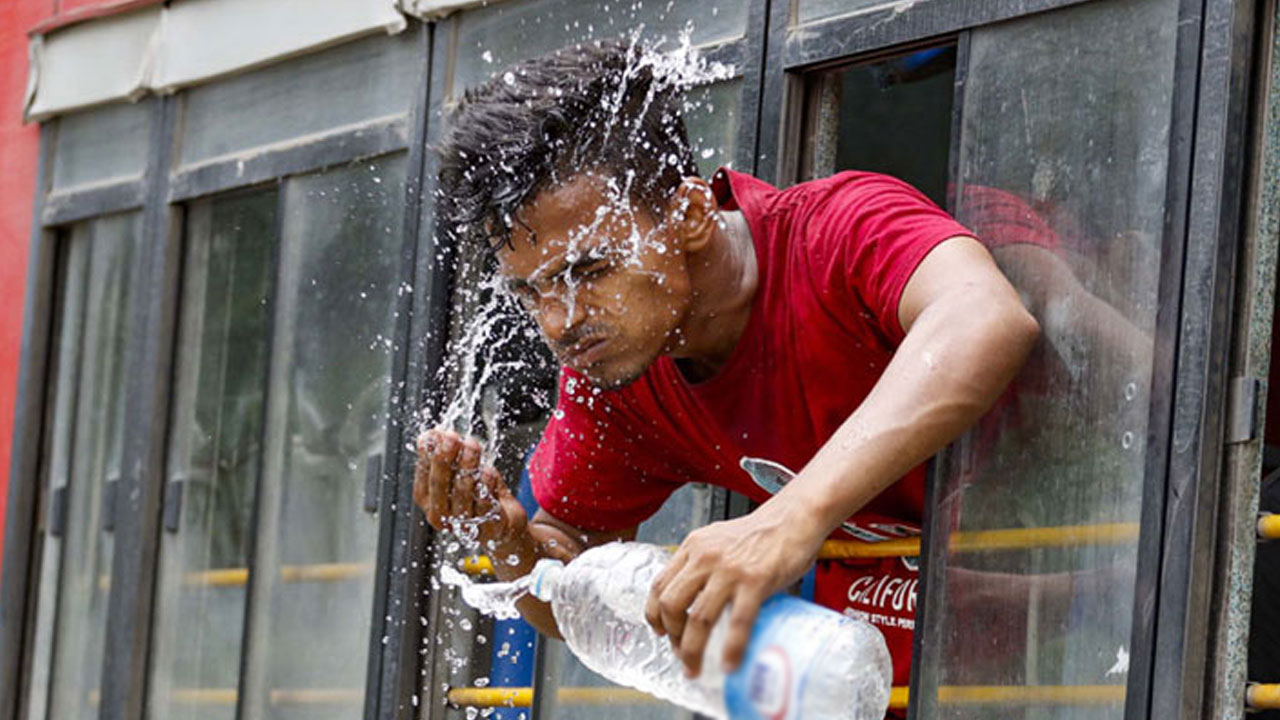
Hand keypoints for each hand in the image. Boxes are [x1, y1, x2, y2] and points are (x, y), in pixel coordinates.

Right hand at [414, 428, 527, 551]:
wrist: (502, 522)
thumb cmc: (477, 493)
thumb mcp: (460, 470)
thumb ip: (447, 452)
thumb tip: (432, 434)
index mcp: (427, 497)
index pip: (423, 473)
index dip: (428, 453)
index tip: (435, 434)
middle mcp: (440, 513)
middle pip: (439, 484)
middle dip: (444, 458)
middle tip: (452, 437)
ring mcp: (461, 524)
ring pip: (462, 492)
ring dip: (468, 466)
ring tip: (473, 446)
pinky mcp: (486, 529)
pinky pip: (484, 506)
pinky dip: (485, 486)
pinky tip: (487, 471)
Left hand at [643, 501, 824, 677]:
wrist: (795, 516)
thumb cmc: (762, 532)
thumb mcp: (720, 540)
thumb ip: (706, 564)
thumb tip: (699, 600)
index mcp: (694, 546)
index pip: (659, 584)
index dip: (655, 614)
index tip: (660, 631)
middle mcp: (706, 557)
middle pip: (671, 603)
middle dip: (672, 635)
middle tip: (680, 652)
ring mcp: (729, 570)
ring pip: (699, 618)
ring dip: (693, 650)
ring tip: (696, 668)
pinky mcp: (756, 581)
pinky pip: (737, 622)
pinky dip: (731, 648)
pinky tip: (729, 663)